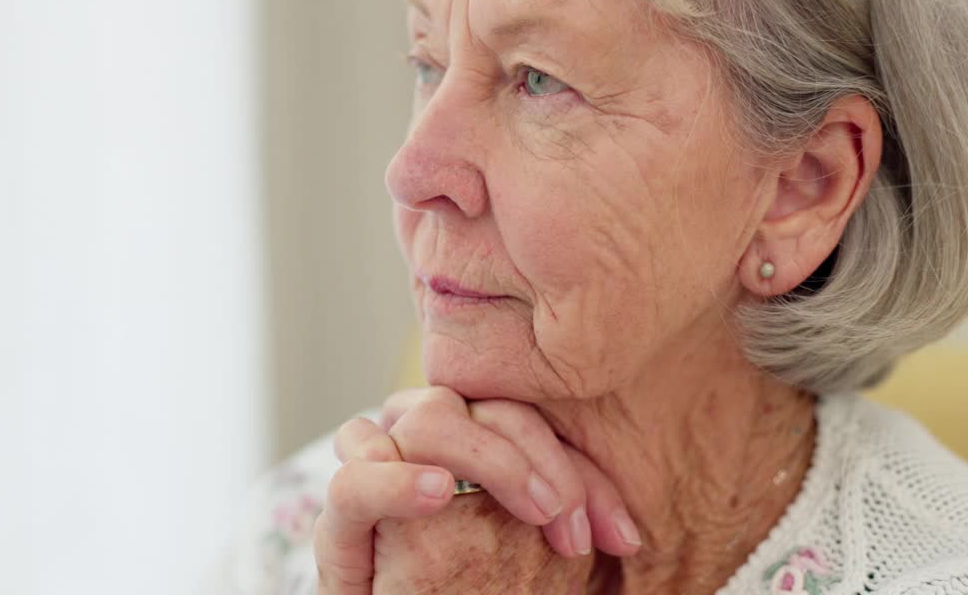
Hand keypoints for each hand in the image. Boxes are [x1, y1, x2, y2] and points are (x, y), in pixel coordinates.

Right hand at [313, 386, 639, 593]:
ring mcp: (378, 473)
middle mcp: (424, 443)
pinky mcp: (340, 526)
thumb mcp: (546, 563)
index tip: (619, 538)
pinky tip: (436, 492)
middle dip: (536, 458)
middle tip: (567, 520)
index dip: (576, 467)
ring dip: (484, 455)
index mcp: (474, 439)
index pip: (528, 417)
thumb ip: (572, 524)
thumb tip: (628, 537)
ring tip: (532, 509)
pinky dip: (393, 481)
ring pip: (424, 419)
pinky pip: (353, 481)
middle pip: (480, 404)